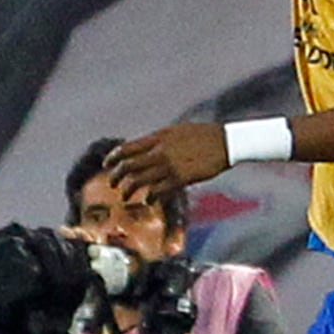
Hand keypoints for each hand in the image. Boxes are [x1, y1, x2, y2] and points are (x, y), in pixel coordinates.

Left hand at [106, 122, 227, 195]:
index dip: (113, 158)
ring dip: (128, 190)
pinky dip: (150, 197)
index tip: (107, 164)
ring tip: (124, 196)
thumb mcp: (176, 132)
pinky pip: (159, 191)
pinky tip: (147, 201)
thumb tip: (143, 148)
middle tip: (112, 184)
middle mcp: (160, 152)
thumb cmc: (202, 135)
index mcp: (157, 138)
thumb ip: (158, 141)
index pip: (126, 148)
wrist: (226, 141)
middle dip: (115, 176)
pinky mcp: (181, 179)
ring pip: (139, 180)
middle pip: (128, 166)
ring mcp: (170, 166)